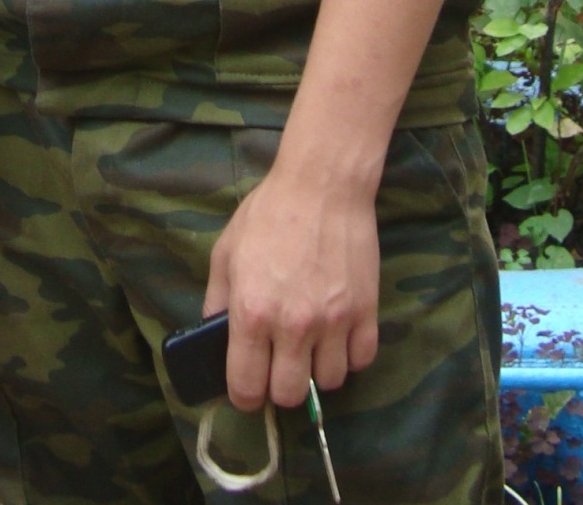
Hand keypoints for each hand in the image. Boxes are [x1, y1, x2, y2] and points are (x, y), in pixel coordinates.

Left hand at [203, 160, 379, 411]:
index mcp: (252, 313)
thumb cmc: (268, 214)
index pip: (247, 387)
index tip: (248, 388)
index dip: (244, 395)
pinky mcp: (367, 312)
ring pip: (328, 383)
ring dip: (317, 370)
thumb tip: (215, 338)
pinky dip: (349, 356)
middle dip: (280, 386)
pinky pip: (361, 361)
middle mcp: (293, 325)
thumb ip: (216, 301)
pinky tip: (338, 335)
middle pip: (289, 396)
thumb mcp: (226, 252)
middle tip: (279, 364)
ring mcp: (334, 322)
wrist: (322, 185)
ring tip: (311, 345)